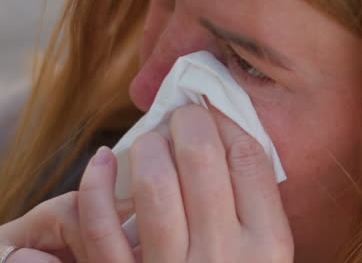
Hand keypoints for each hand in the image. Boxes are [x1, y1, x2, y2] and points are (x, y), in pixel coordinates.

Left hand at [0, 104, 290, 262]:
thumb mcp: (263, 255)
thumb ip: (254, 206)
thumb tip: (229, 131)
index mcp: (267, 244)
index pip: (247, 154)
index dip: (225, 119)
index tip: (212, 113)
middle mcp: (224, 255)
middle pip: (201, 155)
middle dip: (185, 121)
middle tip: (179, 120)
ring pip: (153, 182)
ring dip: (146, 148)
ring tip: (148, 145)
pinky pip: (100, 224)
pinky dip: (95, 184)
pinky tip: (101, 163)